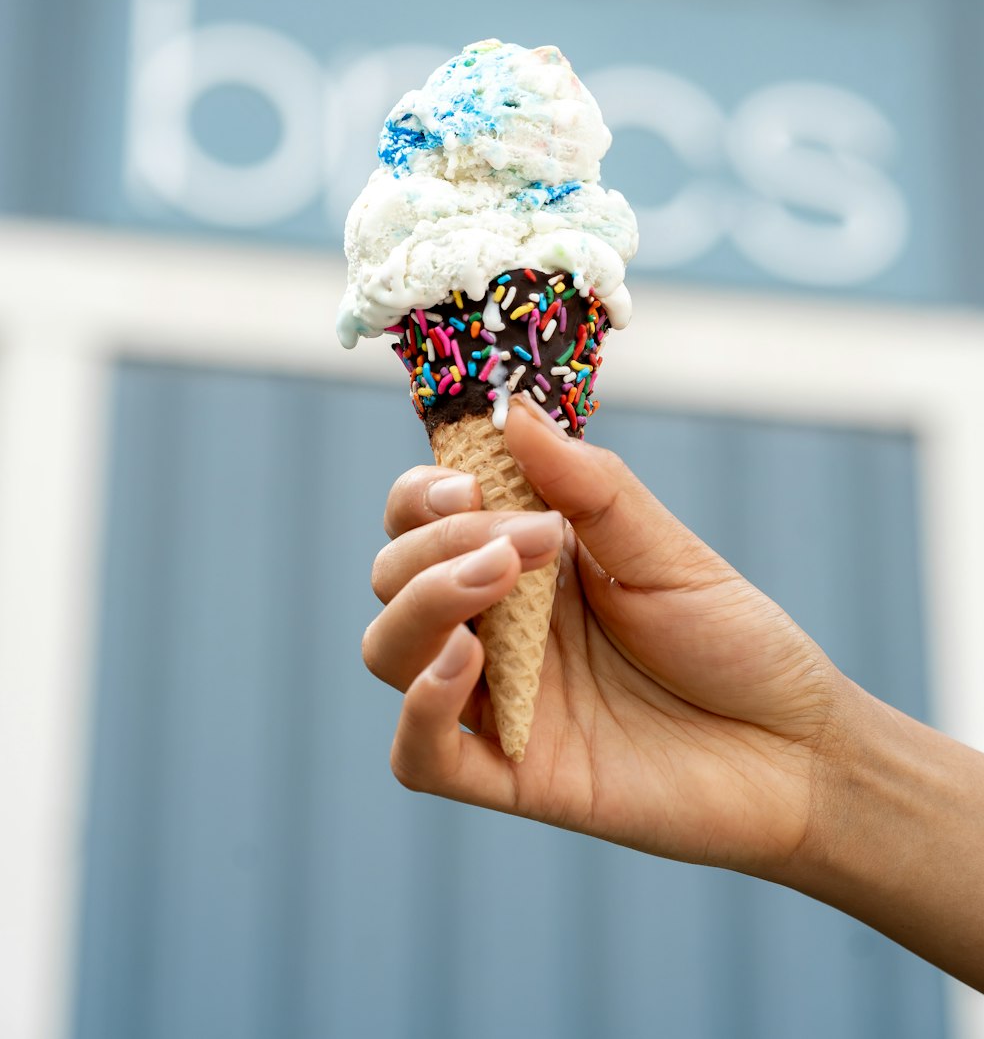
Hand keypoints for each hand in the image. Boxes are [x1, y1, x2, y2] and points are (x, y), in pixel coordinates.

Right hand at [364, 394, 843, 878]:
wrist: (800, 751)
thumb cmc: (736, 641)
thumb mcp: (664, 548)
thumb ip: (587, 485)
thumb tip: (512, 411)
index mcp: (525, 561)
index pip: (422, 516)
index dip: (421, 493)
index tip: (469, 482)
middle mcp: (498, 626)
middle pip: (394, 576)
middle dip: (437, 544)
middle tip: (523, 544)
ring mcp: (499, 702)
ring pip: (388, 651)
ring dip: (421, 605)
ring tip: (496, 585)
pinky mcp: (513, 777)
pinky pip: (418, 755)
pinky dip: (418, 709)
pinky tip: (465, 664)